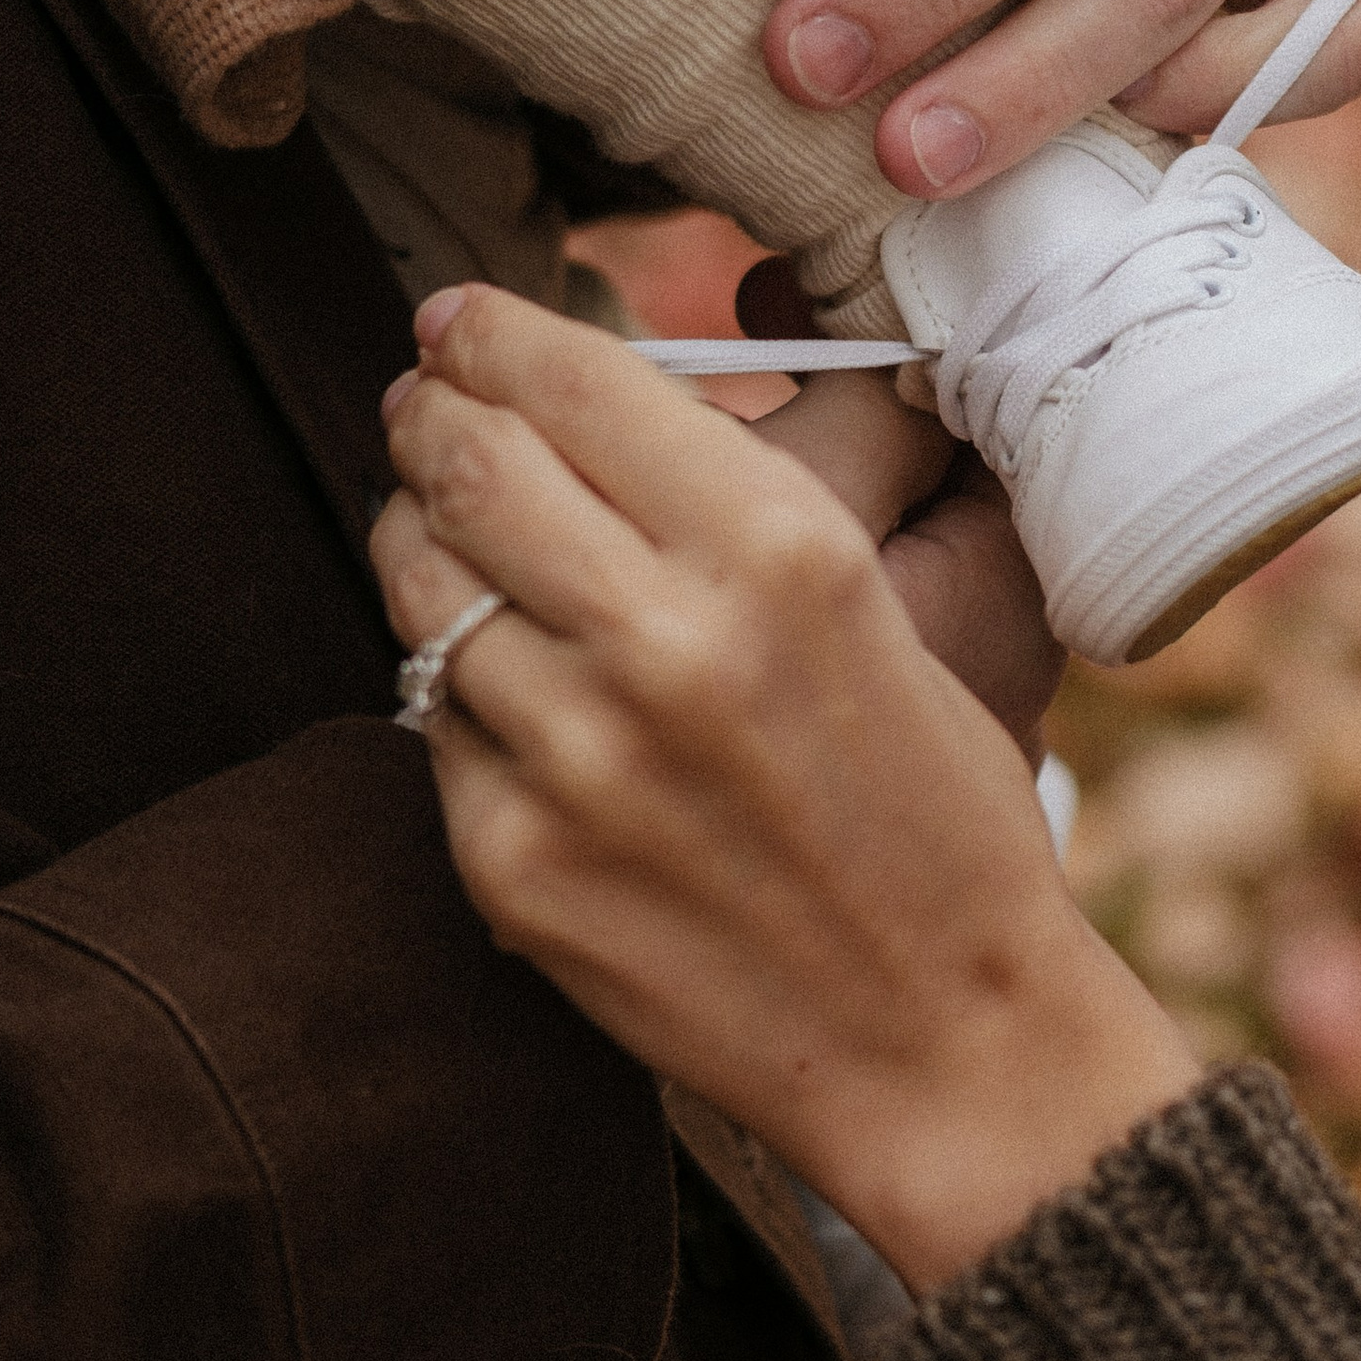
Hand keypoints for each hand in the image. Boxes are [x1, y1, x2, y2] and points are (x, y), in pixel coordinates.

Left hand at [373, 291, 1196, 1291]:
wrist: (942, 1041)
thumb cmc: (934, 813)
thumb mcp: (883, 606)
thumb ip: (742, 496)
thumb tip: (593, 388)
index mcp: (784, 551)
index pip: (573, 383)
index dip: (491, 333)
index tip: (458, 319)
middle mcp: (668, 642)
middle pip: (468, 462)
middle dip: (425, 410)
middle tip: (420, 398)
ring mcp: (576, 760)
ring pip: (419, 585)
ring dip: (418, 536)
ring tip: (443, 525)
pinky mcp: (513, 864)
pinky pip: (431, 722)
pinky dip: (455, 684)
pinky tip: (503, 682)